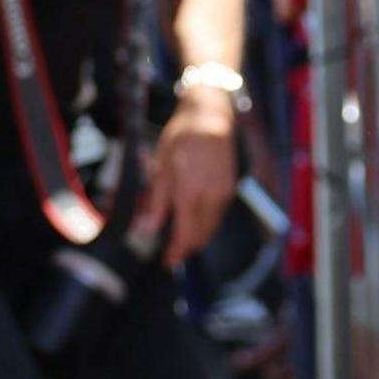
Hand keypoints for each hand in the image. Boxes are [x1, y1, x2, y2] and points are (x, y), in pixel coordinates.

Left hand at [135, 85, 238, 267]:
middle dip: (186, 249)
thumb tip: (148, 229)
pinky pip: (217, 216)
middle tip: (171, 255)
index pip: (184, 235)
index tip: (167, 262)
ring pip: (211, 228)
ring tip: (180, 241)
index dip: (176, 253)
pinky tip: (194, 222)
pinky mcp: (230, 190)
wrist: (211, 116)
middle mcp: (210, 198)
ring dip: (197, 238)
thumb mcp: (161, 166)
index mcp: (190, 193)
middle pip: (200, 236)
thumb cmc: (182, 136)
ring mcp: (223, 194)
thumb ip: (157, 201)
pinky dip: (206, 225)